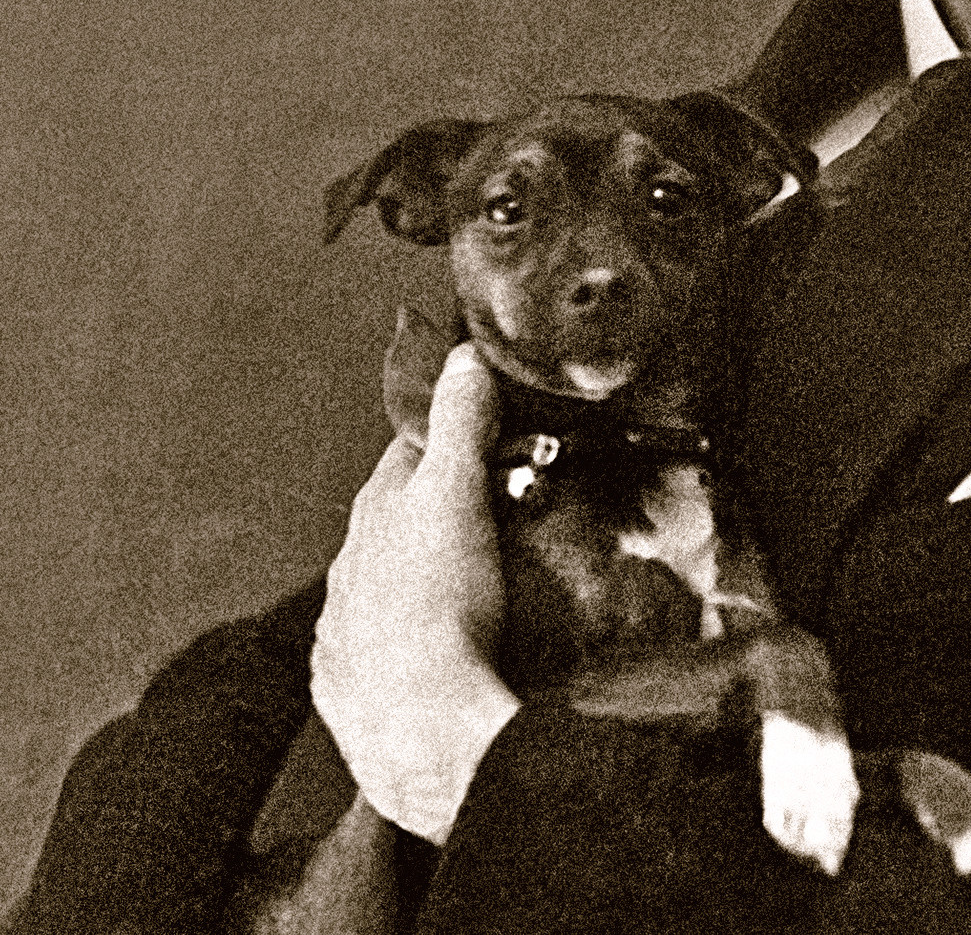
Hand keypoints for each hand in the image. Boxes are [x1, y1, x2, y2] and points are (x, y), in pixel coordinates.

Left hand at [311, 342, 521, 843]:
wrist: (422, 735)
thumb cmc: (442, 608)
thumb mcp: (459, 496)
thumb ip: (461, 422)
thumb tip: (461, 356)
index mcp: (373, 511)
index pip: (411, 448)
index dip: (453, 435)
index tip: (494, 434)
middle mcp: (348, 566)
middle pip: (399, 518)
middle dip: (443, 509)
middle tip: (506, 512)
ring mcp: (344, 632)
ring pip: (387, 584)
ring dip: (424, 577)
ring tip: (482, 586)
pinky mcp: (351, 692)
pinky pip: (380, 650)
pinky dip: (409, 641)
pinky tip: (443, 651)